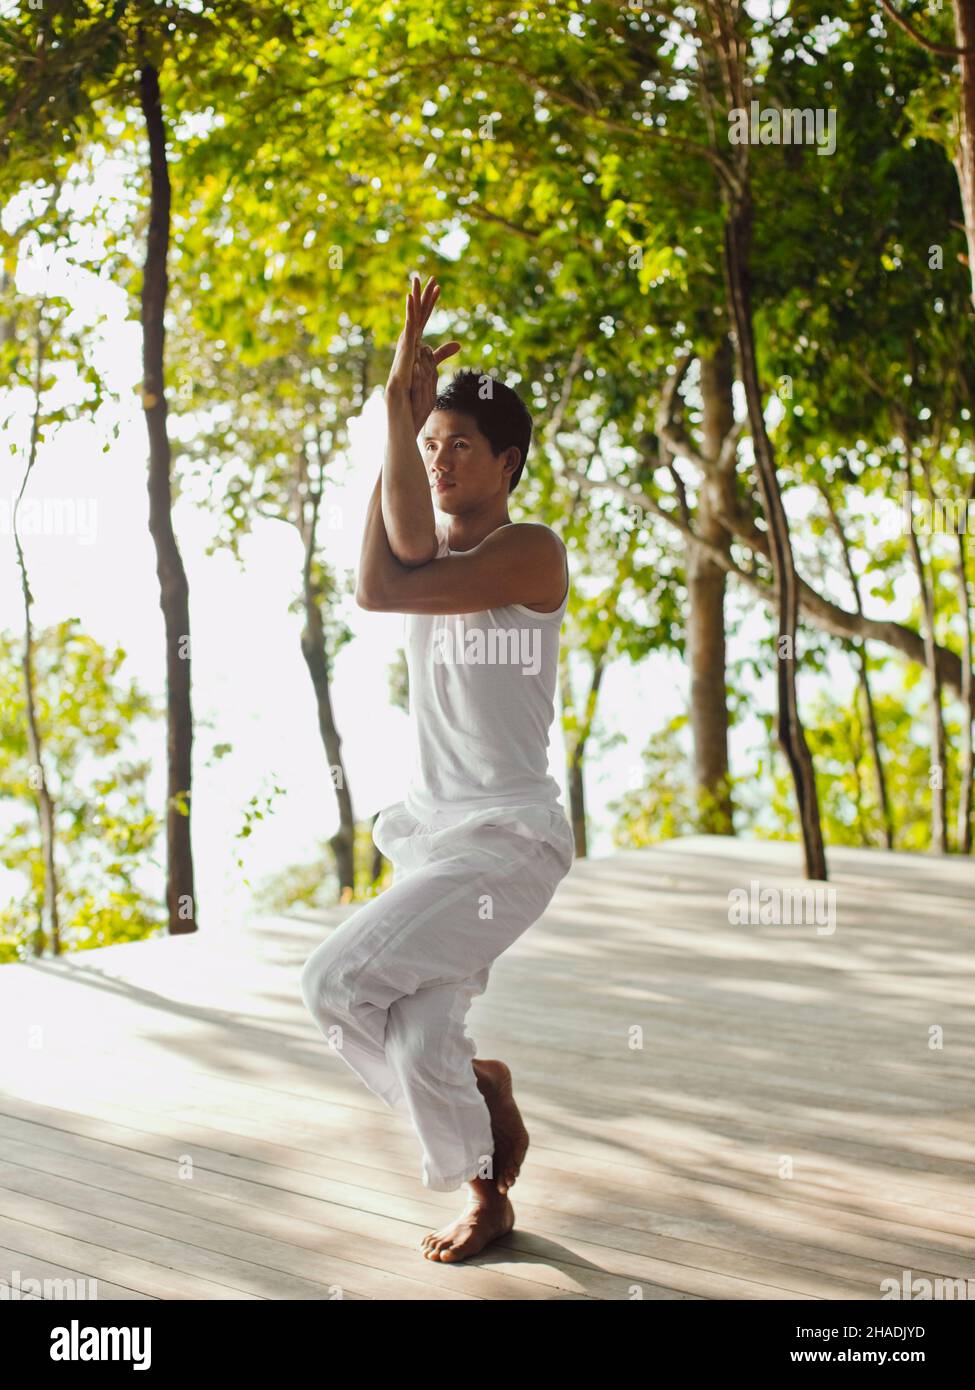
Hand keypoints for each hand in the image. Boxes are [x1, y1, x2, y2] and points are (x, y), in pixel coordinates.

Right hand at [385, 274, 459, 432]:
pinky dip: (409, 312)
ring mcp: (405, 345)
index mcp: (415, 342)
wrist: (402, 404)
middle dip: (423, 294)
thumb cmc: (413, 390)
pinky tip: (410, 298)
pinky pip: (408, 328)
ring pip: (412, 317)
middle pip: (418, 313)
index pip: (425, 318)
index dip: (431, 302)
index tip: (438, 286)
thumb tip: (458, 343)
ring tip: (418, 279)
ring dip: (415, 297)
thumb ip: (442, 353)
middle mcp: (409, 341)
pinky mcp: (405, 351)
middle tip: (429, 276)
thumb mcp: (433, 365)